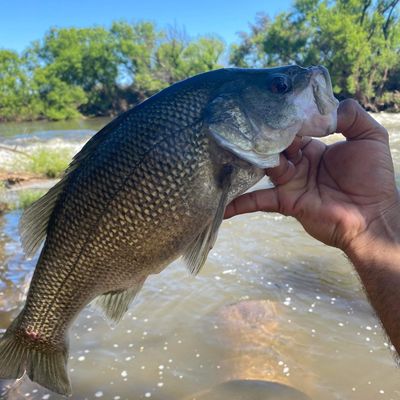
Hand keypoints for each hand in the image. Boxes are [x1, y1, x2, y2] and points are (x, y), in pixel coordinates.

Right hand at [225, 99, 399, 252]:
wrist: (372, 218)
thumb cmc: (374, 179)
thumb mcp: (370, 138)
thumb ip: (352, 116)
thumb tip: (330, 105)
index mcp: (314, 148)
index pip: (293, 129)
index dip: (284, 118)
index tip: (268, 103)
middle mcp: (299, 163)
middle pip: (275, 145)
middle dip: (263, 134)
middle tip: (244, 121)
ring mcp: (290, 183)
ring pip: (265, 166)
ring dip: (250, 158)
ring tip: (229, 146)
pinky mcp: (286, 201)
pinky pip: (258, 202)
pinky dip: (240, 205)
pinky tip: (222, 207)